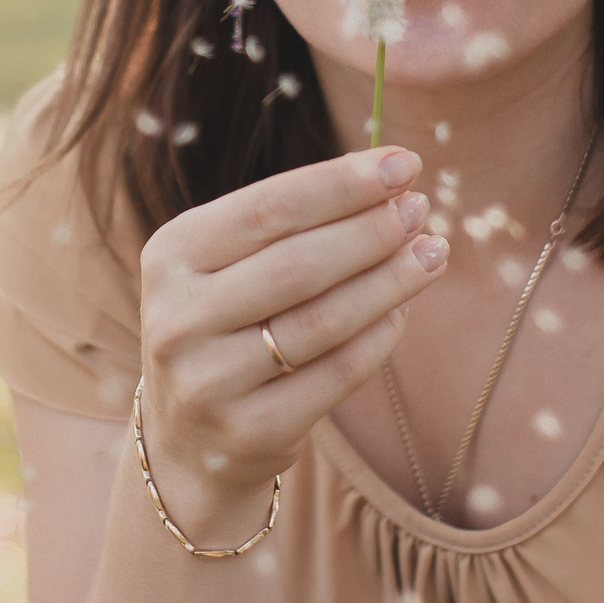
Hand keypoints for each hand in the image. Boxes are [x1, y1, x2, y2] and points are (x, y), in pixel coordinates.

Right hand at [135, 147, 448, 531]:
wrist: (188, 438)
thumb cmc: (228, 323)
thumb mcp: (231, 264)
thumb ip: (296, 224)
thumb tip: (392, 180)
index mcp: (170, 255)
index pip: (269, 208)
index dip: (341, 184)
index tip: (403, 164)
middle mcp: (178, 317)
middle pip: (298, 264)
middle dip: (371, 231)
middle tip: (420, 210)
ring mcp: (209, 381)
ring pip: (323, 320)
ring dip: (390, 281)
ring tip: (432, 252)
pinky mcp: (249, 430)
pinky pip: (337, 373)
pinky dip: (380, 336)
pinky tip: (404, 310)